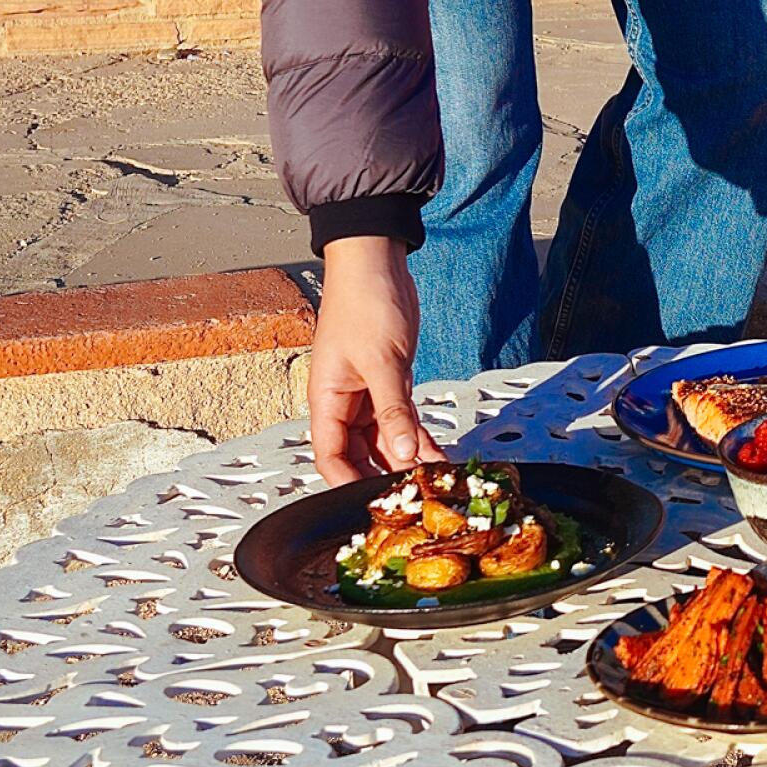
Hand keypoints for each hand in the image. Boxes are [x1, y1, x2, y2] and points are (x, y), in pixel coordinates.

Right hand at [307, 234, 447, 486]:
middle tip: (415, 497)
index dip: (347, 484)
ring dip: (407, 459)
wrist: (376, 262)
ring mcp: (368, 394)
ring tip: (435, 481)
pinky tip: (440, 454)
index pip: (330, 457)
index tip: (373, 503)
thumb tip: (400, 452)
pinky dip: (419, 438)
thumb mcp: (382, 361)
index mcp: (326, 400)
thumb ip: (392, 410)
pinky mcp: (390, 384)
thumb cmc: (365, 302)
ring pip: (384, 441)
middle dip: (384, 477)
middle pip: (358, 455)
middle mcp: (343, 403)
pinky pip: (402, 421)